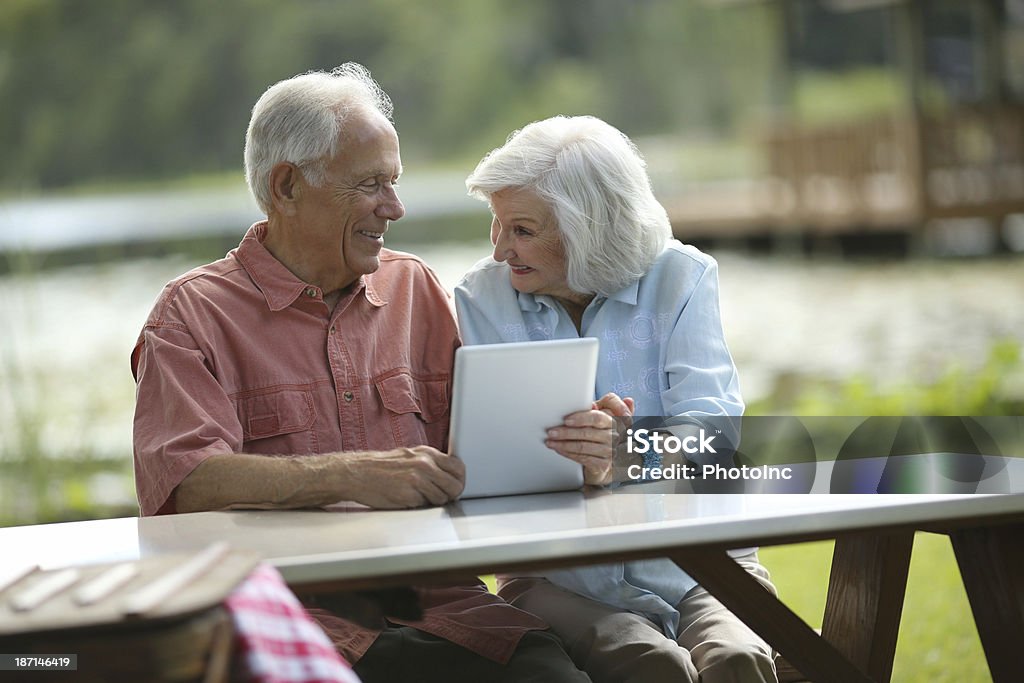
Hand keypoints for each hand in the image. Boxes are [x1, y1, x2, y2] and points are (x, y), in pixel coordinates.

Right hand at [341, 446, 464, 508]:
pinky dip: (419, 506)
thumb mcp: (409, 456)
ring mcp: (417, 479)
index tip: (454, 485)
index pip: (458, 467)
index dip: (459, 480)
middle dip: (451, 494)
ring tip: (419, 497)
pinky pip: (425, 506)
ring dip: (434, 502)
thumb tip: (449, 476)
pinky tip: (407, 499)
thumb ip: (430, 464)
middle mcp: (424, 464)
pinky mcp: (409, 495)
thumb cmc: (381, 467)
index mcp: (426, 453)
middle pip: (456, 485)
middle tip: (443, 497)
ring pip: (442, 498)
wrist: (356, 473)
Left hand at [546, 392, 634, 485]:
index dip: (581, 418)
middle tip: (551, 432)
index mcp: (613, 420)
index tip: (566, 420)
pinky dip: (568, 454)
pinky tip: (559, 450)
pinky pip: (583, 458)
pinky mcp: (604, 464)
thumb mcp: (598, 419)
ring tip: (551, 441)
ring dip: (563, 444)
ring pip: (583, 446)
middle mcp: (614, 435)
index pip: (598, 417)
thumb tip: (587, 404)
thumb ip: (593, 409)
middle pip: (586, 432)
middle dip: (566, 432)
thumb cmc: (598, 434)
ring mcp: (610, 450)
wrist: (604, 458)